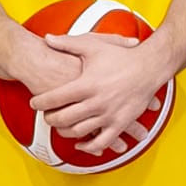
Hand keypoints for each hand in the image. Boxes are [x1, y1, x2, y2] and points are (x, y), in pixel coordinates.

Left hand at [31, 34, 174, 155]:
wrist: (151, 66)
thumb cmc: (123, 56)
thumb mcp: (94, 46)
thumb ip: (68, 43)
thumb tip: (47, 38)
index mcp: (87, 84)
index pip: (55, 98)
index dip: (40, 102)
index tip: (35, 103)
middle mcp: (96, 102)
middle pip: (63, 118)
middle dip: (50, 119)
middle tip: (46, 116)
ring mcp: (109, 115)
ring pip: (79, 131)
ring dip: (65, 132)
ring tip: (61, 127)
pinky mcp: (121, 123)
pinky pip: (102, 142)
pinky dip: (89, 146)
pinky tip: (81, 144)